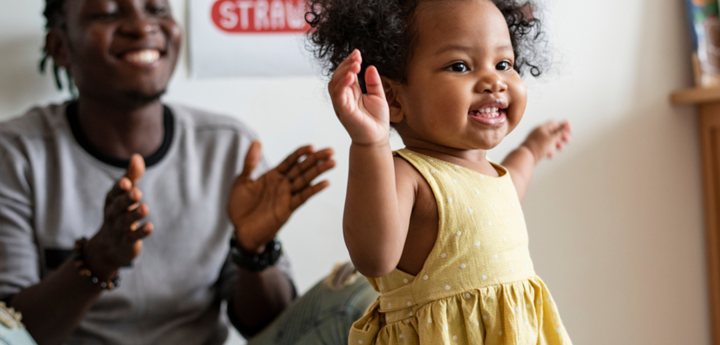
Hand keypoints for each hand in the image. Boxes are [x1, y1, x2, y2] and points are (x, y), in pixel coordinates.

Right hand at [84, 155, 152, 279]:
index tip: (127, 182)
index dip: (120, 188)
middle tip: (137, 192)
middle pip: (119, 206)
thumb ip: (132, 176)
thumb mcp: (124, 194)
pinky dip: (141, 232)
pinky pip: (133, 237)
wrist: (109, 246)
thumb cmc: (120, 212)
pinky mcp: (126, 242)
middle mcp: (113, 213)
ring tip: (145, 208)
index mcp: (112, 200)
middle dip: (127, 199)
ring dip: (135, 215)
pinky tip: (150, 227)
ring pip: (126, 221)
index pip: (115, 192)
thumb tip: (137, 156)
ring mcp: (119, 228)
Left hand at [228, 141, 334, 253]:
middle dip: (316, 159)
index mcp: (273, 176)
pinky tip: (325, 183)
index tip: (312, 146)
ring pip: (305, 180)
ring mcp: (286, 196)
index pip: (290, 161)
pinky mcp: (288, 208)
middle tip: (331, 151)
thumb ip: (250, 162)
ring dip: (319, 171)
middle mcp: (282, 184)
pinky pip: (303, 197)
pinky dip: (314, 189)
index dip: (300, 153)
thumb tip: (257, 141)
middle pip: (302, 168)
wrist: (240, 231)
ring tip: (332, 162)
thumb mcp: (242, 181)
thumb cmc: (240, 207)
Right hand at [329, 49, 389, 145]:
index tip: (357, 53)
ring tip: (355, 65)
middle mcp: (344, 97)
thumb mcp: (378, 96)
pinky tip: (351, 77)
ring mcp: (342, 104)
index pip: (345, 74)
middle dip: (346, 65)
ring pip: (335, 84)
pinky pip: (338, 96)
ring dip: (343, 72)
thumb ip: (373, 82)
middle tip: (357, 57)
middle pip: (338, 76)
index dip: (349, 62)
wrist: (378, 138)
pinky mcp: (344, 112)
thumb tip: (370, 67)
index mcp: (351, 93)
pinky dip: (342, 85)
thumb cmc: (377, 120)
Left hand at [521, 120, 571, 163]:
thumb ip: (560, 131)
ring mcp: (536, 140)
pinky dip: (549, 150)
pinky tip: (550, 155)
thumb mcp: (552, 138)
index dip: (564, 126)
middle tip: (567, 141)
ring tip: (560, 149)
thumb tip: (566, 123)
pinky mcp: (535, 147)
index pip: (555, 123)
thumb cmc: (537, 147)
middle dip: (561, 136)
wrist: (525, 157)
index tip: (570, 132)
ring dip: (557, 144)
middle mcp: (539, 132)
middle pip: (553, 132)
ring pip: (550, 140)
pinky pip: (545, 147)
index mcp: (542, 128)